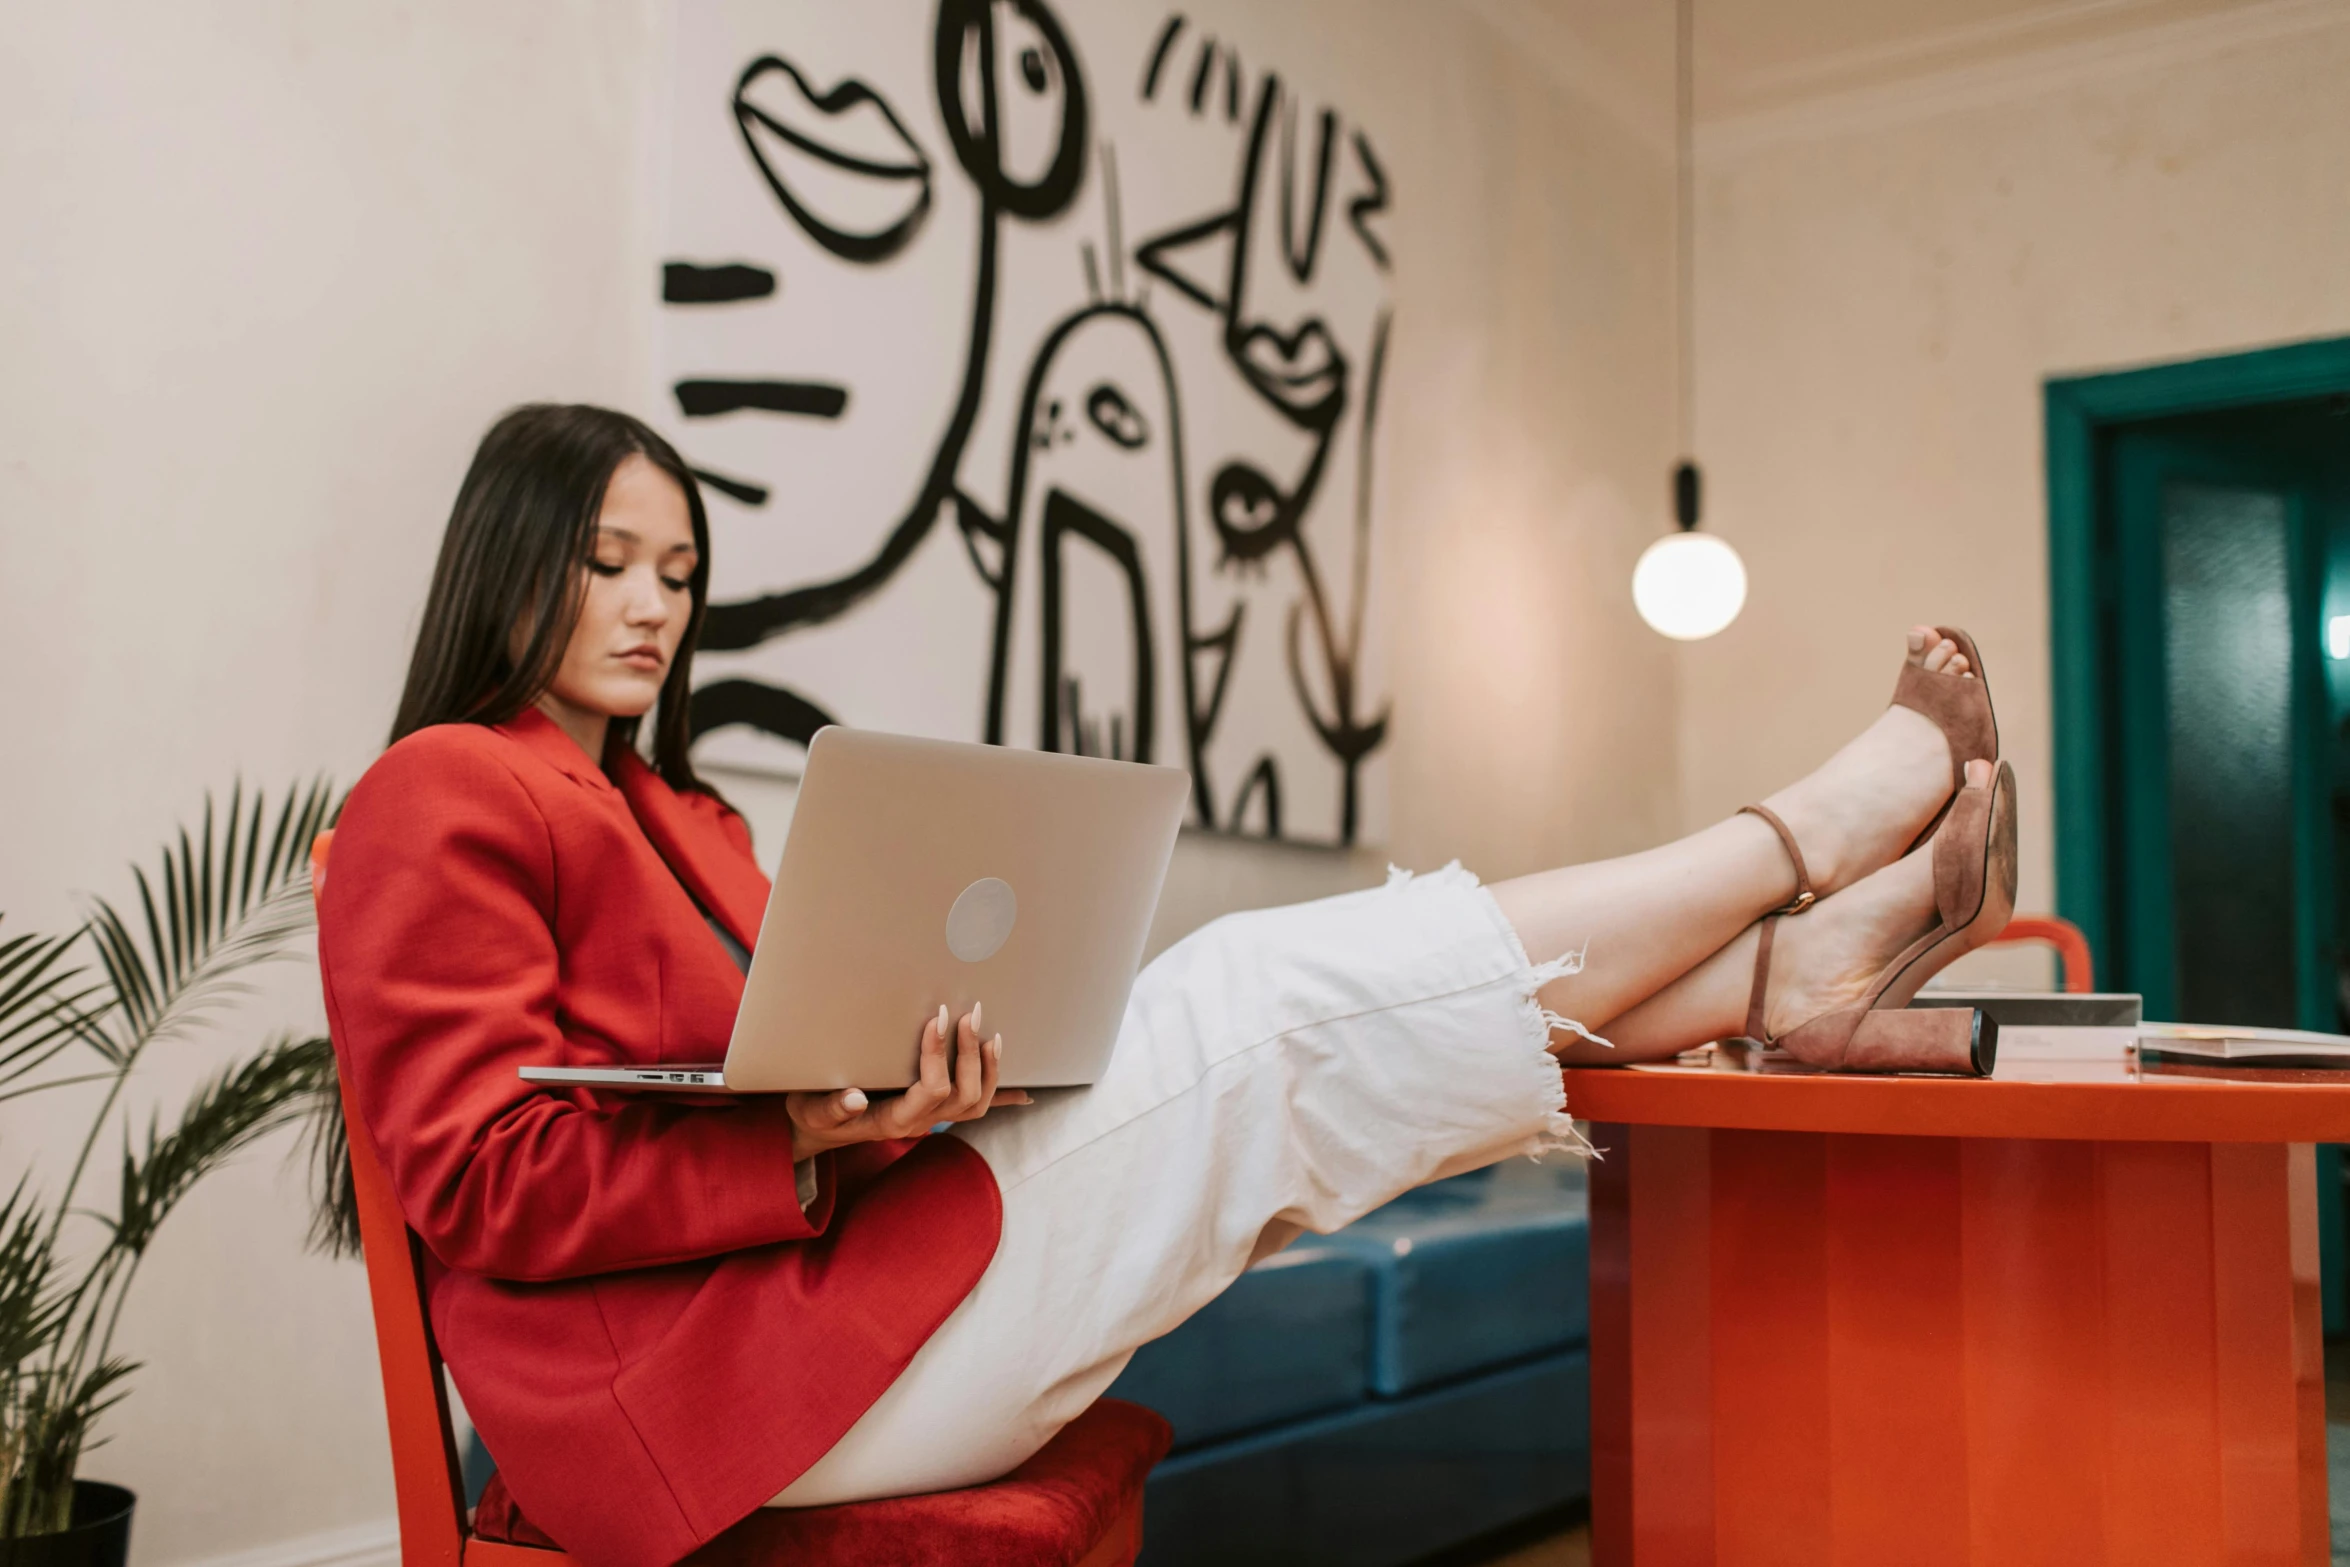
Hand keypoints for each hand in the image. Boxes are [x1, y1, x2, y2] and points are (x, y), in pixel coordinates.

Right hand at [785, 1003, 1029, 1159]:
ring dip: (989, 1070)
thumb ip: (830, 1108)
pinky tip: (1026, 1092)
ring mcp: (930, 1118)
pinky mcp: (934, 1110)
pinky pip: (975, 1108)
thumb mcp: (811, 1110)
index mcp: (893, 1121)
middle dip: (970, 1053)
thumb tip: (855, 1099)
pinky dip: (1002, 1097)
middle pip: (962, 1095)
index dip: (938, 1056)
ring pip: (976, 1103)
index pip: (930, 1090)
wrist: (818, 1130)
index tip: (937, 1018)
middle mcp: (919, 1123)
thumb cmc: (813, 1114)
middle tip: (969, 1013)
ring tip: (992, 1035)